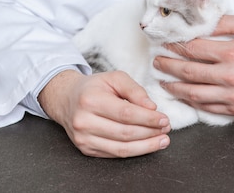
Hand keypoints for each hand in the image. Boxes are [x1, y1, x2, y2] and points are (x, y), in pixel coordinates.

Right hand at [38, 69, 170, 157]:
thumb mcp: (114, 78)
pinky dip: (133, 151)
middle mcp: (84, 121)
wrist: (67, 99)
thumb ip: (135, 90)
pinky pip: (114, 154)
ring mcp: (83, 138)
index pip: (126, 113)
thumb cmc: (94, 87)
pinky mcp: (86, 149)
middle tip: (166, 129)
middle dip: (150, 132)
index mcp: (91, 100)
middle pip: (125, 132)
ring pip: (120, 148)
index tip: (164, 119)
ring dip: (145, 146)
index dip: (148, 118)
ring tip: (162, 140)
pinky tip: (146, 145)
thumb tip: (152, 107)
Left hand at [154, 15, 233, 117]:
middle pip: (189, 71)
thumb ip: (226, 22)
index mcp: (231, 52)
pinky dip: (191, 102)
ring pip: (193, 93)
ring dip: (174, 86)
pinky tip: (182, 95)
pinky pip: (206, 108)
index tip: (165, 43)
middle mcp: (229, 76)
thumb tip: (203, 20)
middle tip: (157, 62)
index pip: (194, 48)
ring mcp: (231, 96)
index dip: (176, 45)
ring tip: (163, 80)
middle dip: (168, 66)